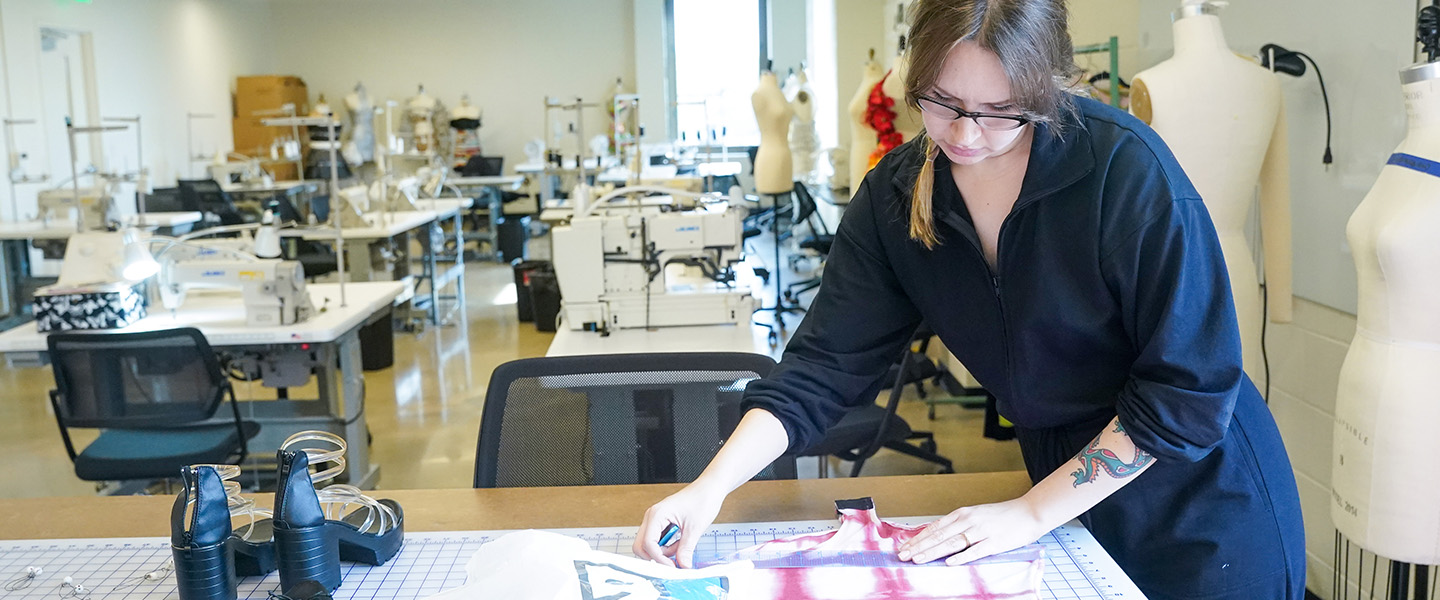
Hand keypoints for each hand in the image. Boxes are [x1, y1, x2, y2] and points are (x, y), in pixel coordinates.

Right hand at [633, 484, 723, 568]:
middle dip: (656, 557)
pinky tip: (680, 542)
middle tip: (673, 562)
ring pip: (649, 544)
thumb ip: (686, 549)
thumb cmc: (702, 500)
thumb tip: (682, 566)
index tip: (672, 567)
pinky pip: (658, 540)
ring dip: (663, 552)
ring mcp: (656, 520)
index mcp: (657, 514)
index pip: (648, 543)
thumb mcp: (695, 528)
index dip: (659, 558)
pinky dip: (667, 546)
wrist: (709, 489)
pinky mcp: (662, 523)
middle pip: (641, 545)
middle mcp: (652, 517)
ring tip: (681, 547)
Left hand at [896, 498, 1047, 565]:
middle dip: (919, 546)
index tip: (904, 547)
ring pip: (952, 543)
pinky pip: (975, 551)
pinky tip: (949, 562)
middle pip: (939, 535)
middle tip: (903, 556)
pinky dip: (962, 557)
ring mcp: (981, 531)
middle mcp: (969, 520)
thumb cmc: (1002, 516)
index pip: (935, 527)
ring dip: (933, 552)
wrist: (1030, 512)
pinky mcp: (994, 542)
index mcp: (963, 514)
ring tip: (918, 559)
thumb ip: (958, 525)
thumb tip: (938, 536)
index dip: (918, 538)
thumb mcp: (976, 515)